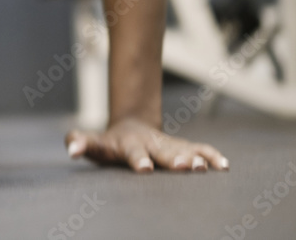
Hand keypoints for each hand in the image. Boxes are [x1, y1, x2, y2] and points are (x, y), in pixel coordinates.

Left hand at [64, 117, 229, 172]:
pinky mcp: (184, 148)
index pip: (133, 152)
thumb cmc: (110, 143)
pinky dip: (211, 155)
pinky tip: (223, 166)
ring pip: (185, 149)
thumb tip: (72, 149)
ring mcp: (169, 144)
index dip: (139, 159)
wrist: (132, 126)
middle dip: (174, 158)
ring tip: (204, 168)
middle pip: (164, 151)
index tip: (145, 168)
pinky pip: (200, 149)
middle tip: (183, 167)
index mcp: (128, 144)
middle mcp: (152, 143)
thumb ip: (80, 142)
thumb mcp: (94, 143)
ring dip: (196, 158)